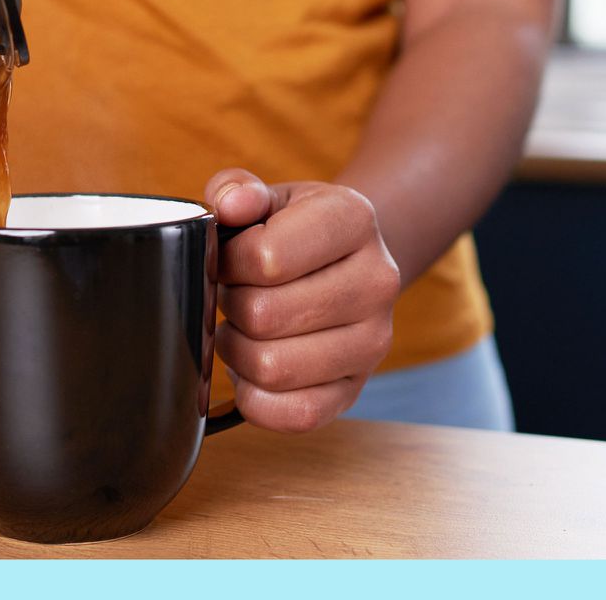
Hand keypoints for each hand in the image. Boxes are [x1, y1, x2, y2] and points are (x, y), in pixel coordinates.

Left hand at [205, 169, 399, 432]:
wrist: (346, 263)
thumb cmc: (293, 229)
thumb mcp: (268, 196)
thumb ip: (237, 190)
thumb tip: (229, 205)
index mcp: (353, 219)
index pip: (265, 257)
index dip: (228, 262)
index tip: (230, 258)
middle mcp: (376, 281)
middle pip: (264, 316)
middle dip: (230, 306)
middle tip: (234, 294)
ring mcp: (374, 341)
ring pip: (273, 368)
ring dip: (237, 351)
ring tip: (242, 328)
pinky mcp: (356, 389)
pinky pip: (294, 414)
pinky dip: (256, 398)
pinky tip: (252, 369)